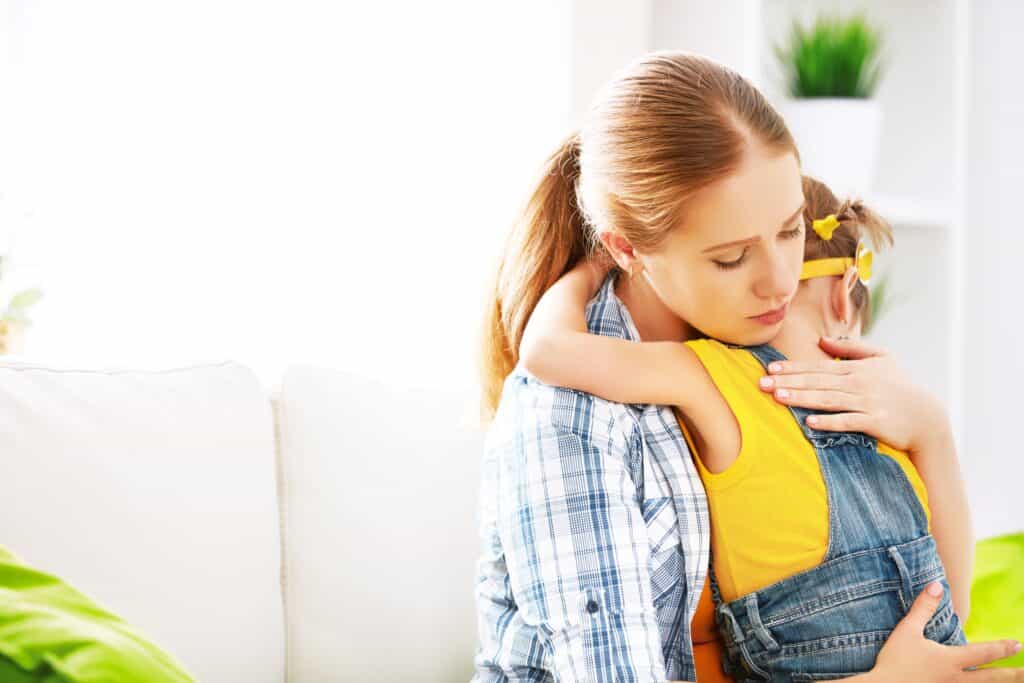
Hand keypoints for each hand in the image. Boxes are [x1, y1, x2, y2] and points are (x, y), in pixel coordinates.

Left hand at [757, 336, 946, 452]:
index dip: (793, 368)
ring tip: (779, 397)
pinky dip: (830, 421)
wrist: (927, 416)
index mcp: (856, 369)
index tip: (770, 369)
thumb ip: (851, 349)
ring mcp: (867, 403)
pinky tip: (810, 422)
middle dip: (789, 381)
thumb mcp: (881, 359)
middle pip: (818, 382)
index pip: (818, 367)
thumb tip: (822, 340)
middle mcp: (859, 384)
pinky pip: (849, 422)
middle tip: (762, 384)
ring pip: (828, 399)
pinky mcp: (875, 422)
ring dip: (802, 398)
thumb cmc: (900, 386)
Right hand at [869, 581, 1023, 680]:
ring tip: (1011, 681)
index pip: (984, 653)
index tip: (1018, 645)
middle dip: (1013, 674)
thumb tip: (936, 585)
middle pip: (991, 678)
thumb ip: (923, 608)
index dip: (1003, 648)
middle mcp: (956, 678)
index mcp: (951, 660)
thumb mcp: (907, 630)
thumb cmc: (895, 661)